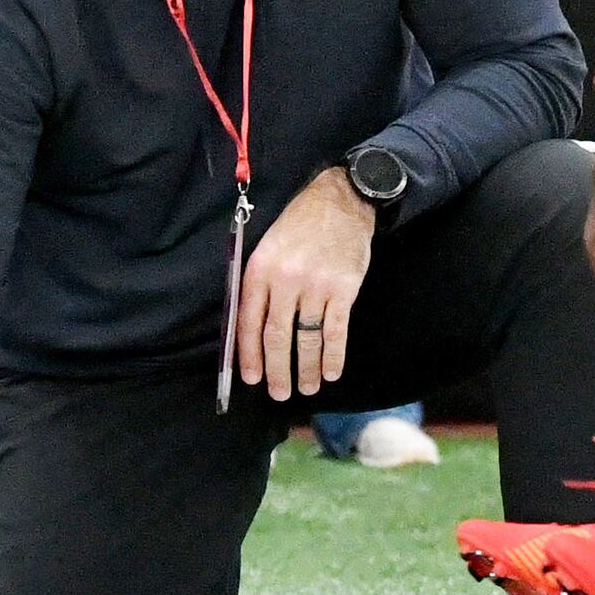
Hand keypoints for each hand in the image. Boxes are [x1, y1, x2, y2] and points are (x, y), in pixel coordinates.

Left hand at [237, 167, 373, 399]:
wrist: (341, 201)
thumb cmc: (299, 226)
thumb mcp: (267, 247)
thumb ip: (259, 286)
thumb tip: (251, 332)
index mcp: (261, 269)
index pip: (249, 321)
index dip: (249, 354)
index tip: (252, 378)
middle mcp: (286, 279)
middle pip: (278, 335)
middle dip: (278, 370)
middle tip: (279, 393)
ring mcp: (317, 285)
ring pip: (307, 338)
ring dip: (306, 369)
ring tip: (307, 388)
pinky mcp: (344, 289)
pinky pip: (336, 330)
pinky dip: (334, 355)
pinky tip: (331, 371)